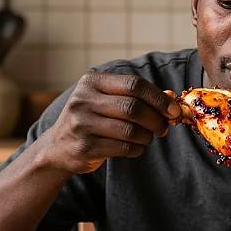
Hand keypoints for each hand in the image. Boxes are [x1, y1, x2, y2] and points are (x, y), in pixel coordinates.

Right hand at [41, 72, 180, 174]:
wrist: (57, 148)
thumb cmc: (93, 120)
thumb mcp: (107, 101)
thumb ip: (136, 98)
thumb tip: (172, 100)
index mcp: (92, 82)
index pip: (134, 84)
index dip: (158, 98)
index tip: (173, 110)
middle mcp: (83, 100)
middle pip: (133, 108)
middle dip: (156, 120)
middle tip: (164, 128)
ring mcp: (82, 124)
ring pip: (130, 130)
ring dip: (147, 136)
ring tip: (148, 138)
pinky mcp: (85, 146)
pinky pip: (123, 147)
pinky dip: (137, 149)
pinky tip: (136, 148)